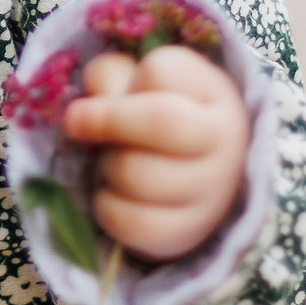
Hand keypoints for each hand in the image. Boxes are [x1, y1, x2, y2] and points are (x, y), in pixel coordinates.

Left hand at [59, 47, 248, 262]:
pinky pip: (128, 221)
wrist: (195, 179)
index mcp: (216, 94)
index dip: (128, 78)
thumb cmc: (156, 115)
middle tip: (80, 123)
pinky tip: (114, 193)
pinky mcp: (186, 234)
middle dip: (106, 120)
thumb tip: (84, 113)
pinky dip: (105, 205)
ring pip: (135, 173)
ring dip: (105, 164)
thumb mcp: (140, 81)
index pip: (161, 71)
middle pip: (160, 121)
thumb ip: (111, 76)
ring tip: (111, 161)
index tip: (122, 89)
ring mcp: (211, 193)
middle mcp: (226, 143)